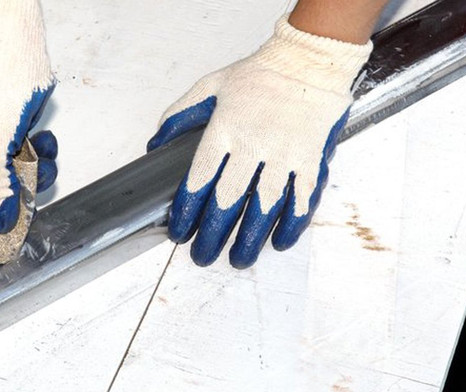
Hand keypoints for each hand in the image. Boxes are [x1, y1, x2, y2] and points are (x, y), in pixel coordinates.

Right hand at [0, 0, 56, 238]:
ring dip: (32, 171)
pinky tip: (42, 141)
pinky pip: (23, 158)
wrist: (15, 56)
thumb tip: (1, 223)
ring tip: (37, 157)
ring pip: (11, 178)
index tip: (3, 245)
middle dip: (15, 191)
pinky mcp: (6, 133)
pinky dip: (38, 153)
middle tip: (29, 193)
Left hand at [147, 16, 371, 267]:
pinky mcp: (310, 158)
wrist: (308, 60)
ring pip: (265, 206)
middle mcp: (253, 145)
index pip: (199, 178)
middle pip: (228, 199)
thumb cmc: (259, 74)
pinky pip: (301, 197)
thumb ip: (179, 116)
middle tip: (204, 256)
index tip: (180, 232)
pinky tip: (279, 241)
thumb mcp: (210, 86)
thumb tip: (155, 145)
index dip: (187, 210)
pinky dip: (291, 223)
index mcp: (224, 129)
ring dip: (251, 237)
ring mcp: (284, 154)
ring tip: (238, 258)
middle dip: (213, 233)